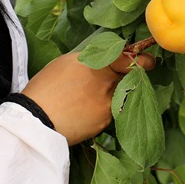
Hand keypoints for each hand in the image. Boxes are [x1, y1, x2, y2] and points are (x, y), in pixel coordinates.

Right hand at [21, 51, 154, 144]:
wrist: (36, 120)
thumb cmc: (46, 87)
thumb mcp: (68, 62)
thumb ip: (93, 59)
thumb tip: (108, 59)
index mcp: (101, 65)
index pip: (132, 61)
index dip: (144, 61)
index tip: (149, 61)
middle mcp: (109, 85)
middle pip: (129, 80)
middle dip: (126, 79)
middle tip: (114, 80)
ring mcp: (109, 106)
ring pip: (119, 97)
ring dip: (111, 96)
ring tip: (87, 98)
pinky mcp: (104, 124)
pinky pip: (110, 113)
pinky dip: (101, 111)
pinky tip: (83, 111)